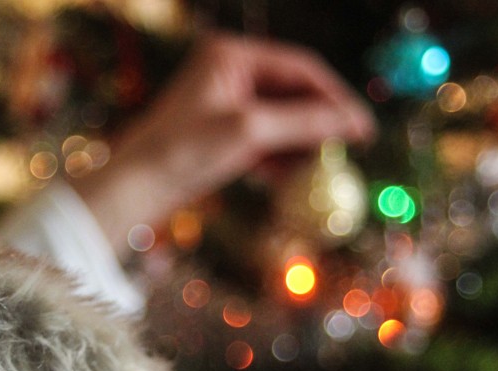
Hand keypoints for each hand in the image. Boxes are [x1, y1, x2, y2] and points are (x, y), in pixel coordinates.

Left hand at [71, 33, 375, 254]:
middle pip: (293, 92)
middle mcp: (229, 72)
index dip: (336, 97)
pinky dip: (281, 156)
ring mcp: (224, 103)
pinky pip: (264, 138)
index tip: (363, 127)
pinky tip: (296, 178)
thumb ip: (303, 123)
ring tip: (326, 168)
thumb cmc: (182, 152)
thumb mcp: (248, 132)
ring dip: (303, 143)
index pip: (300, 68)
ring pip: (280, 118)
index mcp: (232, 55)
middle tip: (352, 149)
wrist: (134, 189)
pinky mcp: (220, 133)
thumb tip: (352, 121)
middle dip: (320, 122)